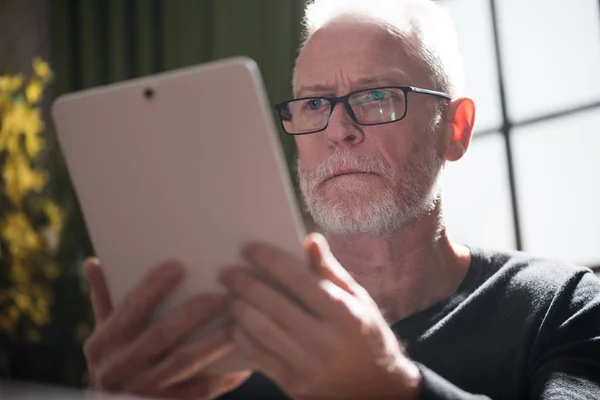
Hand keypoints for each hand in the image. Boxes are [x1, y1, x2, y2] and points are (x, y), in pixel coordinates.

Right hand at [83, 258, 250, 398]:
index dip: (153, 287)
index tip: (178, 265)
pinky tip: (243, 365)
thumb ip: (104, 297)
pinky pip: (198, 393)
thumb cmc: (116, 357)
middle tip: (220, 297)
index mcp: (103, 342)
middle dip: (191, 315)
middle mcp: (118, 367)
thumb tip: (94, 261)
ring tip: (236, 326)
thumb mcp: (105, 330)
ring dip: (211, 345)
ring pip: (182, 364)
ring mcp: (142, 390)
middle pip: (160, 336)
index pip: (130, 308)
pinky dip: (222, 379)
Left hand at [219, 233, 421, 399]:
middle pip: (273, 305)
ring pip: (261, 331)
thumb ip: (331, 272)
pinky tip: (236, 323)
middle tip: (228, 272)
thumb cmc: (369, 338)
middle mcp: (326, 342)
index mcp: (345, 315)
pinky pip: (259, 357)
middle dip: (244, 284)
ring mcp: (309, 367)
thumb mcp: (360, 301)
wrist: (379, 392)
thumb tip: (310, 240)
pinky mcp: (295, 386)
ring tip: (230, 295)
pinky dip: (242, 337)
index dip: (269, 260)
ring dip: (239, 309)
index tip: (249, 249)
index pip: (298, 279)